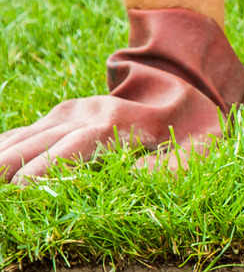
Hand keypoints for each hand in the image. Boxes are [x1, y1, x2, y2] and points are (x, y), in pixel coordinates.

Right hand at [0, 9, 243, 182]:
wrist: (189, 81)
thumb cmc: (196, 128)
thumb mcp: (196, 152)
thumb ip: (164, 173)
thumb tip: (128, 186)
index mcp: (120, 123)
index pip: (76, 146)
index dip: (48, 168)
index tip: (22, 190)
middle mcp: (89, 113)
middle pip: (42, 141)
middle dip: (11, 166)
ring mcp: (74, 111)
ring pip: (29, 135)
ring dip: (3, 156)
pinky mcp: (66, 114)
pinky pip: (28, 130)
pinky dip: (6, 145)